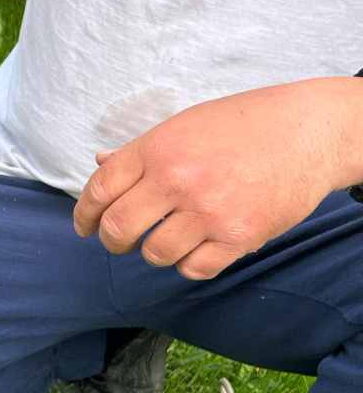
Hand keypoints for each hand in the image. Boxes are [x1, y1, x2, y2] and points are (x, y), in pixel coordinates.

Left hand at [72, 80, 360, 278]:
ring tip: (168, 238)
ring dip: (154, 252)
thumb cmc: (242, 124)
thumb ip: (140, 151)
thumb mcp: (184, 124)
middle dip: (112, 241)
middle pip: (118, 229)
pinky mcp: (239, 236)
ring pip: (155, 254)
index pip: (99, 190)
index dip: (84, 215)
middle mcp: (178, 180)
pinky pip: (194, 268)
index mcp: (157, 148)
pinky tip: (197, 247)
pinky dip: (189, 263)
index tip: (85, 228)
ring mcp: (209, 211)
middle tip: (120, 241)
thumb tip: (101, 163)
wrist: (307, 131)